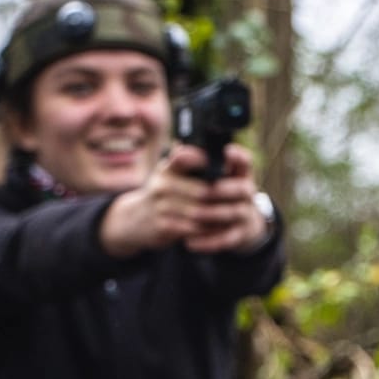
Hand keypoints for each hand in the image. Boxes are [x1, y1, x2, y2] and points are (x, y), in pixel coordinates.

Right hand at [100, 143, 272, 256]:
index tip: (226, 164)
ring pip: (200, 212)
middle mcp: (162, 183)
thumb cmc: (164, 193)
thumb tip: (221, 149)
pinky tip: (218, 227)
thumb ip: (189, 161)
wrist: (136, 219)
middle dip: (224, 196)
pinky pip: (192, 229)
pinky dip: (208, 229)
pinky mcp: (162, 226)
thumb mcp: (172, 173)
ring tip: (234, 215)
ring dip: (219, 215)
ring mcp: (160, 206)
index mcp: (168, 168)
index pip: (184, 156)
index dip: (204, 159)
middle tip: (242, 199)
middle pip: (204, 191)